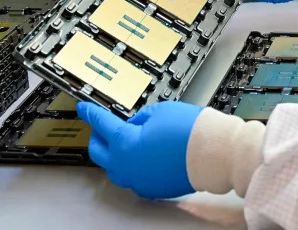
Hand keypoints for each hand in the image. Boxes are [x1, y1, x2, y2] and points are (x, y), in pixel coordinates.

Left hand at [77, 101, 202, 198]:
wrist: (214, 153)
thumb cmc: (190, 131)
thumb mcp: (160, 111)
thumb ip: (140, 118)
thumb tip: (134, 125)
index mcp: (124, 144)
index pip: (101, 124)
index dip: (91, 113)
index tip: (84, 108)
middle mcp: (126, 166)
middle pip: (99, 152)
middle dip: (98, 136)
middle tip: (101, 126)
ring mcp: (138, 180)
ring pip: (114, 168)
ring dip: (113, 153)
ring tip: (122, 141)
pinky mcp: (152, 189)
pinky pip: (133, 177)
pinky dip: (131, 166)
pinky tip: (141, 156)